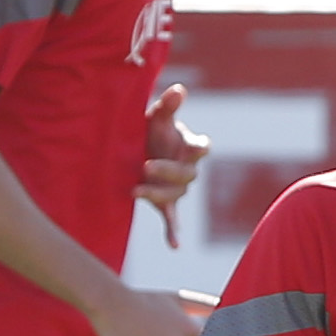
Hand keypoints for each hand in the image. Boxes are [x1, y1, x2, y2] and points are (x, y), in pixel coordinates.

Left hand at [139, 78, 207, 240]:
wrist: (141, 148)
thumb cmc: (152, 130)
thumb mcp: (157, 116)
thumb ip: (168, 105)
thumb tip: (178, 90)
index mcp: (189, 146)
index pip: (201, 147)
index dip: (199, 148)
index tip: (197, 147)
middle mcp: (187, 169)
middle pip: (186, 174)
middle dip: (167, 171)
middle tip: (145, 166)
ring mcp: (177, 187)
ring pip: (175, 194)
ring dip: (159, 195)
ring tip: (135, 190)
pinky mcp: (166, 202)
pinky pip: (172, 218)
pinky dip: (173, 232)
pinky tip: (174, 246)